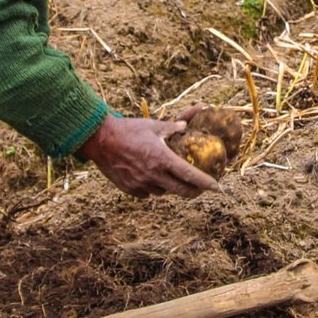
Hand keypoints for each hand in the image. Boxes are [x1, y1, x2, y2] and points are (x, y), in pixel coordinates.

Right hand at [77, 114, 218, 198]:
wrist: (99, 140)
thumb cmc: (128, 129)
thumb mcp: (153, 125)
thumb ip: (173, 127)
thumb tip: (186, 124)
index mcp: (162, 158)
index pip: (190, 175)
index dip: (206, 183)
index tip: (217, 187)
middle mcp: (153, 175)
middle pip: (181, 191)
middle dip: (194, 192)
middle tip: (200, 189)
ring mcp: (141, 184)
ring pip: (164, 192)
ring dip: (170, 187)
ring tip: (171, 177)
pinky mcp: (130, 189)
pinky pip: (148, 193)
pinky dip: (153, 187)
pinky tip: (151, 177)